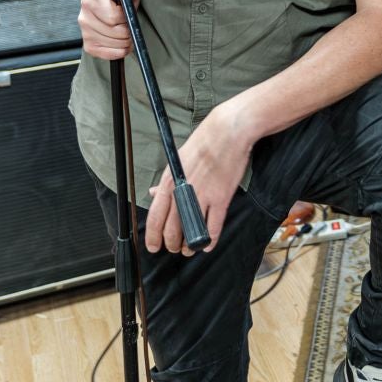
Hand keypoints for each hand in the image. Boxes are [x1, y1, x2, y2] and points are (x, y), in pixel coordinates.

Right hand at [78, 0, 143, 59]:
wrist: (102, 9)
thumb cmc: (114, 0)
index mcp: (89, 1)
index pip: (114, 17)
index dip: (126, 18)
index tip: (126, 14)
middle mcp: (83, 18)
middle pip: (116, 32)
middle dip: (128, 30)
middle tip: (128, 25)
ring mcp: (85, 33)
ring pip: (115, 44)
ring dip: (126, 41)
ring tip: (125, 33)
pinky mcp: (89, 47)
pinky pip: (110, 54)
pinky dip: (120, 51)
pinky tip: (120, 42)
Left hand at [144, 105, 256, 254]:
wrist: (228, 132)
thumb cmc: (204, 142)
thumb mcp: (178, 160)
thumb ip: (166, 182)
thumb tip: (154, 194)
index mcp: (170, 182)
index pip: (155, 216)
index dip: (153, 236)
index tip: (154, 246)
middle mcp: (183, 192)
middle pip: (172, 229)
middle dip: (171, 244)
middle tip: (174, 248)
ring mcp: (202, 196)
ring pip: (191, 231)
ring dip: (189, 245)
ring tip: (189, 249)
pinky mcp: (221, 198)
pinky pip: (213, 227)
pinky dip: (210, 240)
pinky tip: (208, 245)